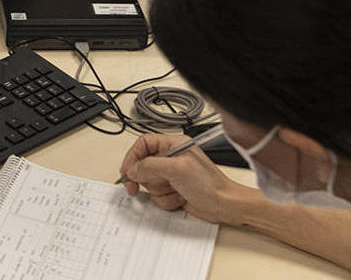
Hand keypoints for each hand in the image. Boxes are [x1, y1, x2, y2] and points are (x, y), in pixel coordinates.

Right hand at [119, 133, 251, 223]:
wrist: (224, 204)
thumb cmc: (210, 184)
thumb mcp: (177, 169)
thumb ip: (150, 166)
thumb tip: (133, 169)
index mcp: (173, 144)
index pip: (143, 144)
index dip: (132, 157)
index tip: (126, 172)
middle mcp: (171, 158)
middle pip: (142, 166)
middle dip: (146, 179)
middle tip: (142, 186)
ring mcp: (171, 175)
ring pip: (148, 183)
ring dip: (160, 192)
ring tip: (175, 190)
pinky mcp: (173, 189)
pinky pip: (157, 196)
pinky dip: (166, 200)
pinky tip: (180, 197)